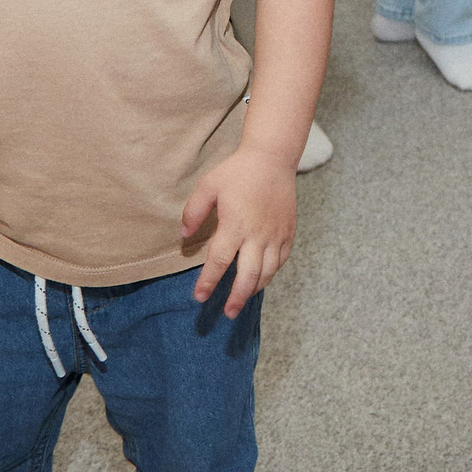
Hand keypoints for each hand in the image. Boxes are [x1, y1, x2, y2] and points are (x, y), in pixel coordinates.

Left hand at [181, 145, 294, 319]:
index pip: (219, 261)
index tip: (200, 297)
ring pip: (267, 272)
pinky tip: (261, 279)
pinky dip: (270, 274)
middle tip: (228, 312)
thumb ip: (193, 212)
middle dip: (237, 298)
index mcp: (235, 225)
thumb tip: (184, 236)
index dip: (208, 282)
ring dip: (254, 289)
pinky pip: (280, 261)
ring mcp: (275, 235)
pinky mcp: (288, 232)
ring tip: (243, 300)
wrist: (272, 158)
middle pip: (248, 276)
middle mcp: (257, 235)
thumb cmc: (237, 171)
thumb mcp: (208, 186)